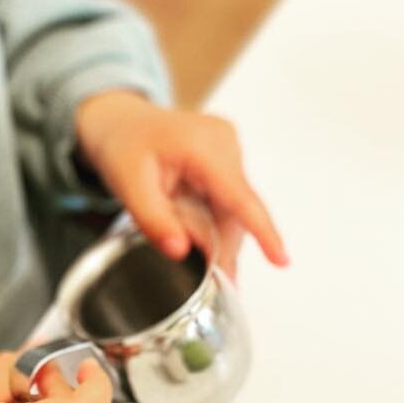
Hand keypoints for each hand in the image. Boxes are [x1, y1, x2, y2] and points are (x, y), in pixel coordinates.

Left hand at [74, 91, 287, 277]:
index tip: (281, 260)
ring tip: (197, 253)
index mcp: (201, 145)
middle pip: (236, 211)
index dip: (262, 231)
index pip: (239, 195)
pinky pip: (229, 201)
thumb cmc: (123, 145)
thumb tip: (180, 251)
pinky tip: (200, 231)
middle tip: (209, 281)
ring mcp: (229, 148)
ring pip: (234, 209)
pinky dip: (215, 221)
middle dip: (222, 247)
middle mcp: (224, 142)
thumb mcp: (126, 185)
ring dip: (217, 235)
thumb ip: (153, 220)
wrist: (122, 121)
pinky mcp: (229, 158)